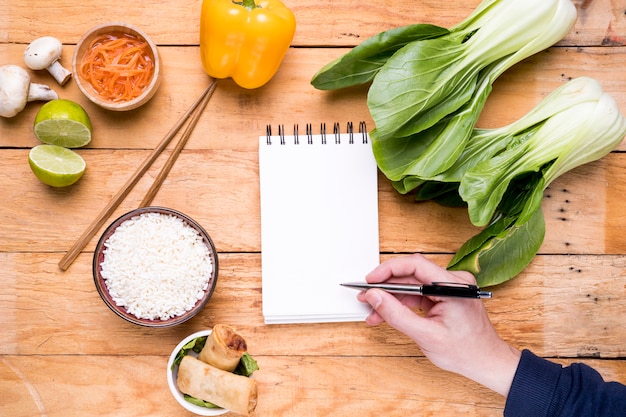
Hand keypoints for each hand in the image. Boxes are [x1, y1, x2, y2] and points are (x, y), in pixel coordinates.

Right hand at [357, 254, 520, 395]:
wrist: (486, 363)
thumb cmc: (466, 352)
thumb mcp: (425, 335)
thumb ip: (397, 314)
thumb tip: (375, 296)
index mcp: (454, 286)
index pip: (415, 265)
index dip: (388, 270)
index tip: (370, 279)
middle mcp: (454, 281)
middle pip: (411, 275)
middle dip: (386, 287)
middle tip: (366, 296)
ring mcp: (450, 288)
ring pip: (412, 286)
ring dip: (392, 298)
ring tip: (373, 311)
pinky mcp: (445, 295)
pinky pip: (418, 294)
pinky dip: (402, 304)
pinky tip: (387, 313)